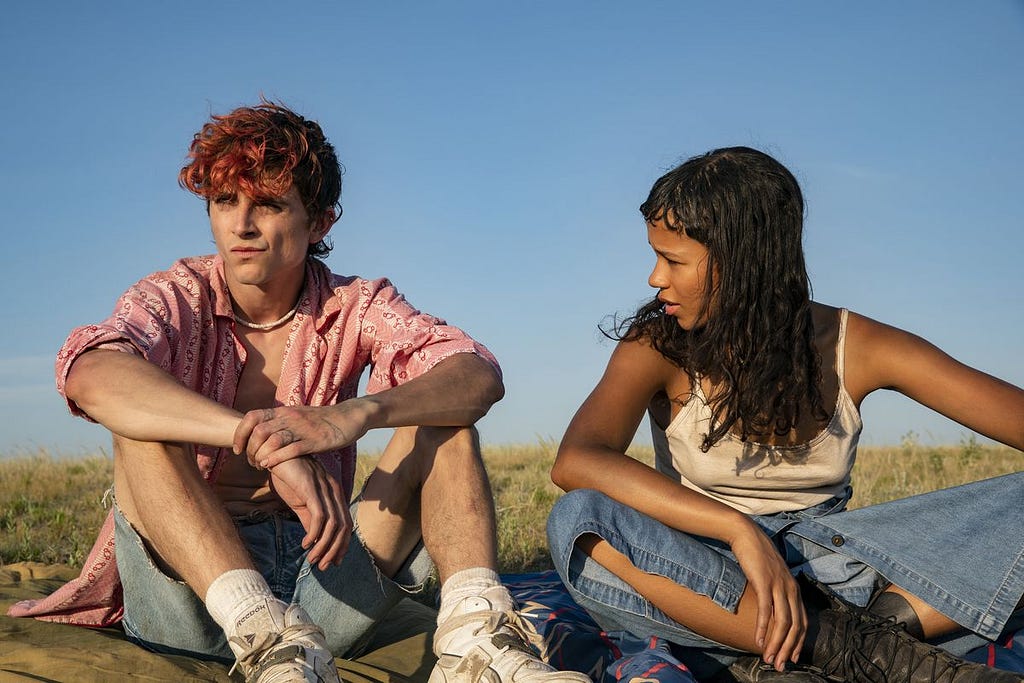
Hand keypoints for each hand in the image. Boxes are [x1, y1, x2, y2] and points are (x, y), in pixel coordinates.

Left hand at [234, 400, 373, 468]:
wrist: (350, 416)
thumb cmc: (323, 420)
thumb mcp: (298, 416)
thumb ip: (281, 423)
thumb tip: (262, 434)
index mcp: (284, 412)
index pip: (252, 417)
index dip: (240, 434)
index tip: (237, 449)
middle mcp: (290, 418)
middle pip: (258, 431)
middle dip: (249, 449)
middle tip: (250, 462)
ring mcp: (303, 429)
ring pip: (272, 440)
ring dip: (261, 455)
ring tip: (259, 466)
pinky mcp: (316, 440)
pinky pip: (292, 449)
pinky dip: (277, 458)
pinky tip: (269, 466)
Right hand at [268, 456, 351, 569]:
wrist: (273, 454)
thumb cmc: (288, 476)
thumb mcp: (301, 501)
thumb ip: (309, 518)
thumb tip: (316, 540)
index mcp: (334, 493)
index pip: (345, 524)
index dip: (342, 545)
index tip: (333, 562)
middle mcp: (333, 490)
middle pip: (343, 527)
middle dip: (335, 550)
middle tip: (324, 567)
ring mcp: (324, 488)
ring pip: (333, 525)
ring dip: (324, 546)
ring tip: (313, 559)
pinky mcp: (311, 487)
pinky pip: (319, 516)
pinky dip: (315, 534)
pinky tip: (306, 544)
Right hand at [730, 525, 805, 670]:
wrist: (746, 534)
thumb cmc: (757, 555)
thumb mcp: (772, 576)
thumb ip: (776, 592)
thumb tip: (773, 611)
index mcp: (794, 589)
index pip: (802, 622)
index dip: (797, 643)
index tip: (791, 658)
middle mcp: (791, 589)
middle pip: (795, 626)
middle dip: (787, 649)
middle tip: (779, 666)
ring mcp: (779, 586)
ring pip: (783, 622)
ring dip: (776, 644)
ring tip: (768, 659)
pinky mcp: (764, 582)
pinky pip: (766, 610)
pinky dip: (762, 628)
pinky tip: (758, 640)